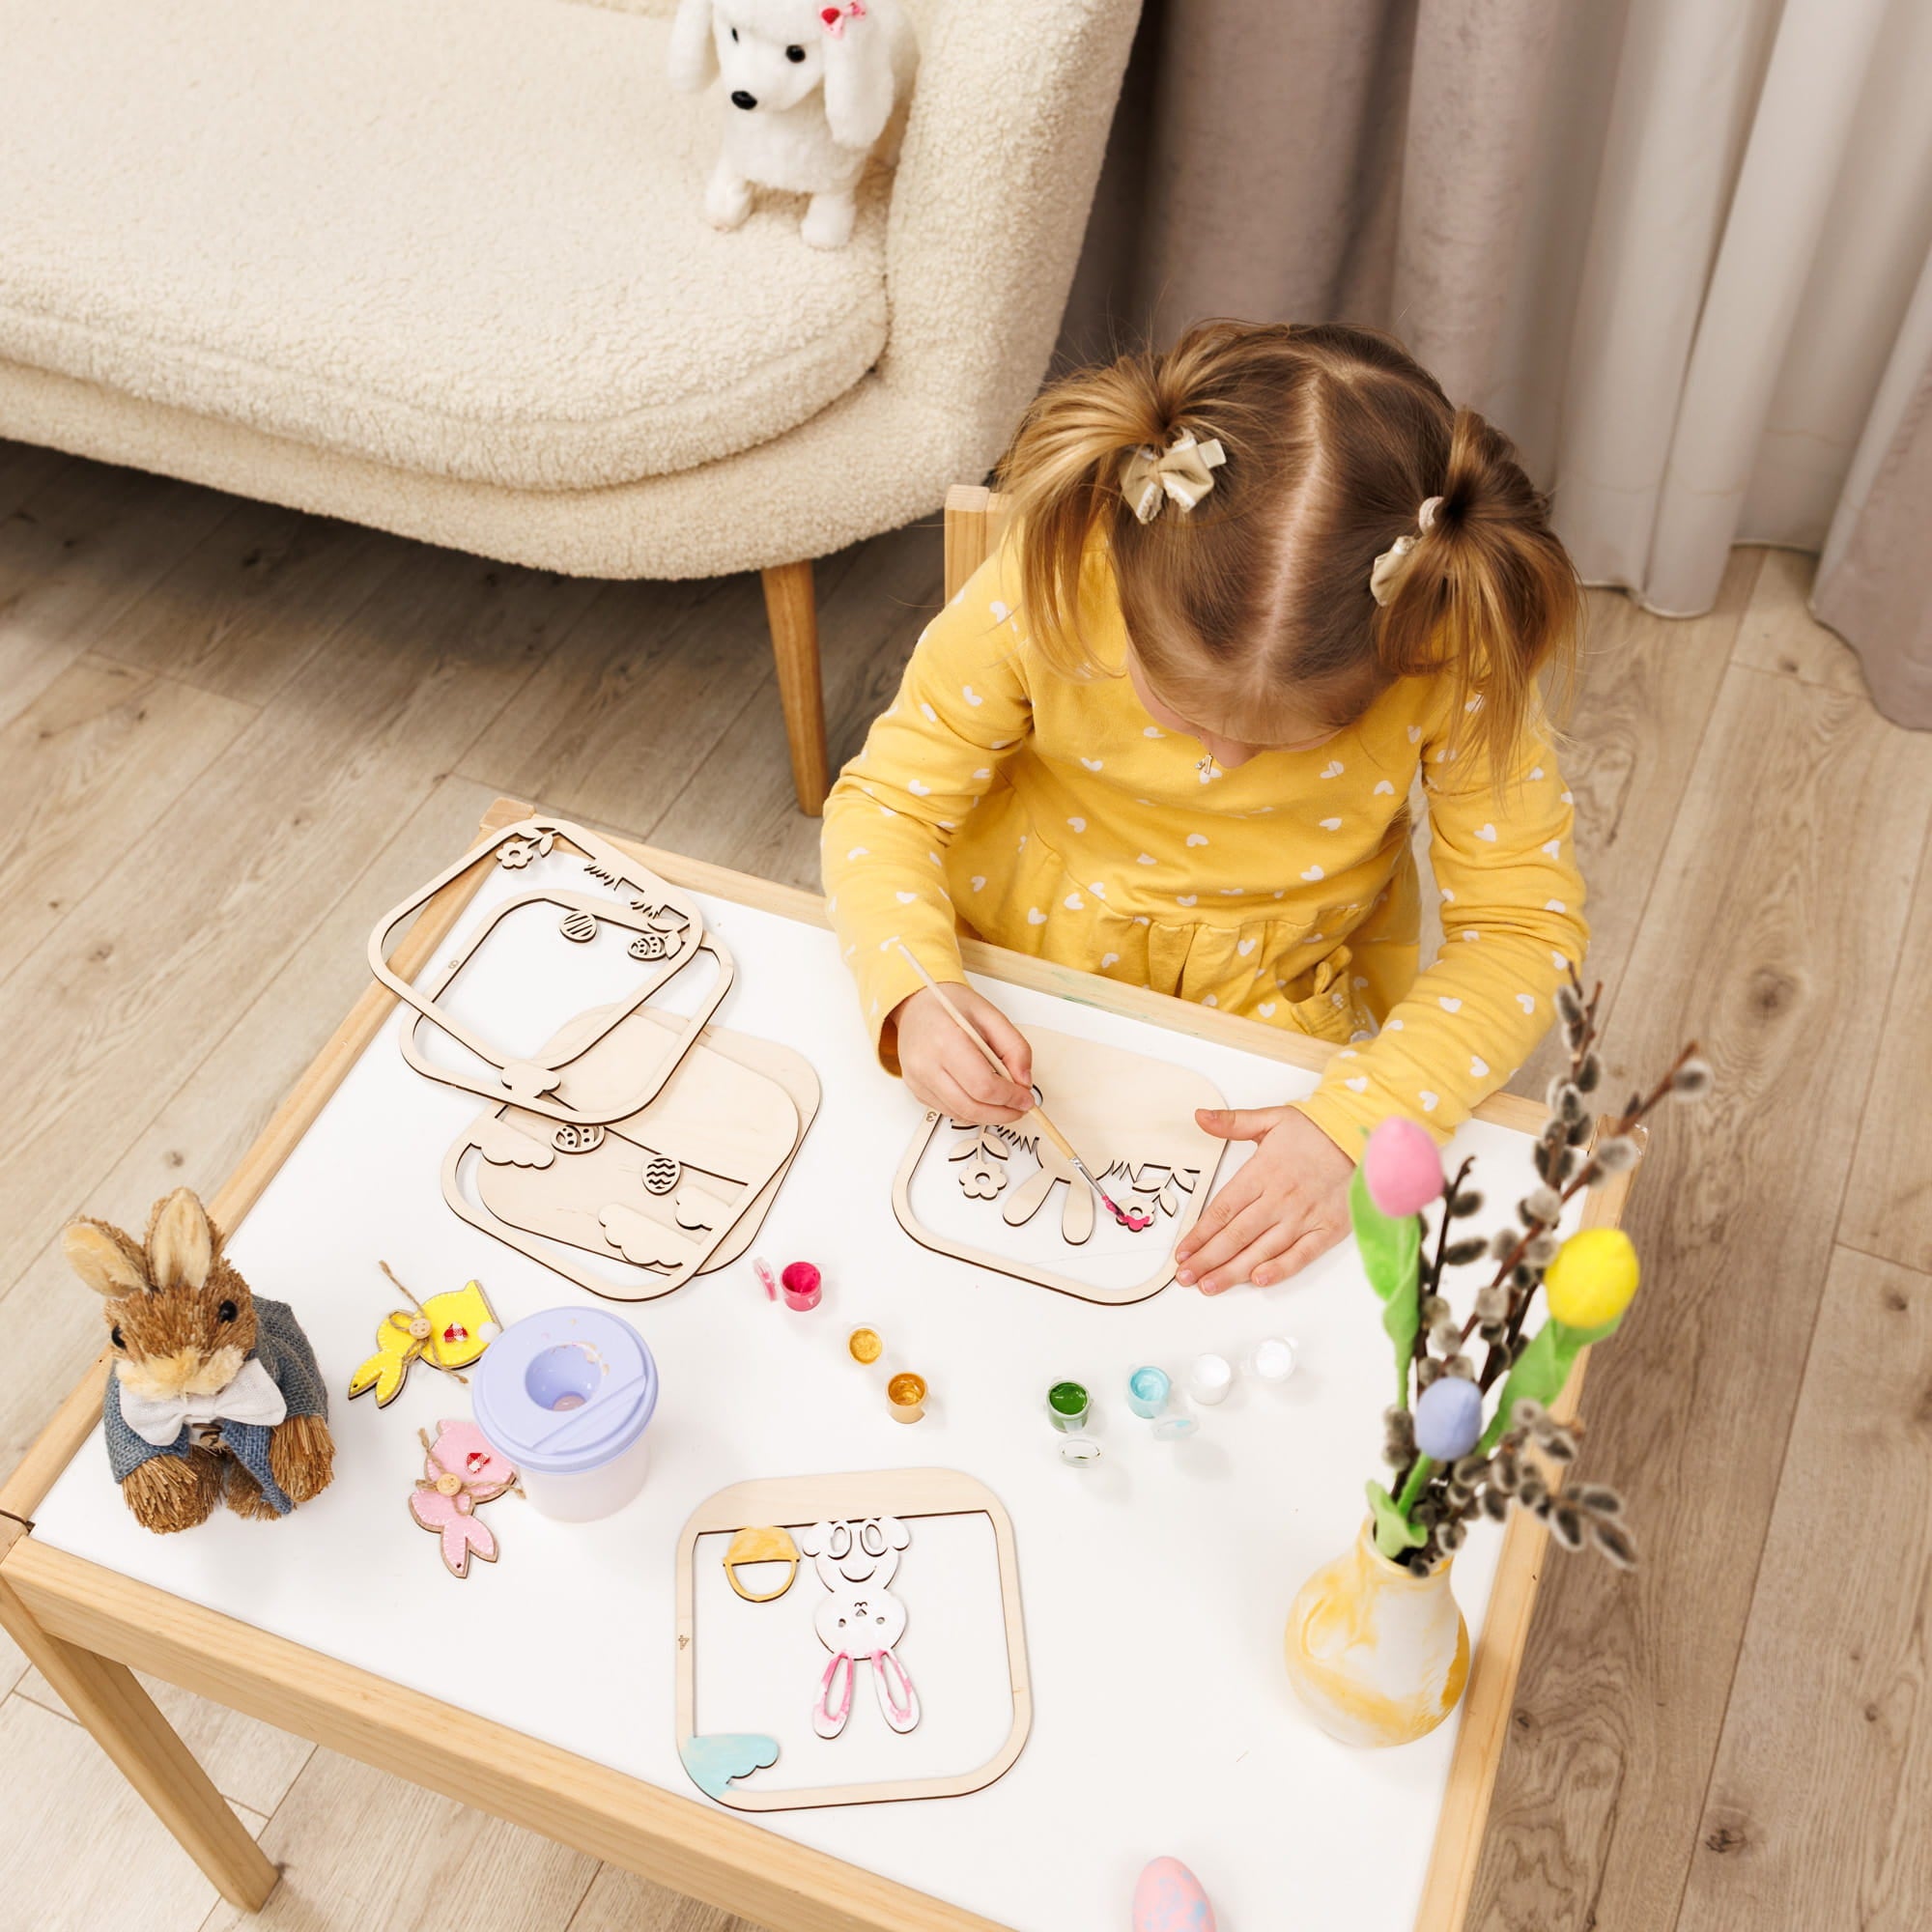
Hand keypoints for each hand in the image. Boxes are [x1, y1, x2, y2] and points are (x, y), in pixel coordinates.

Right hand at [890, 985, 1034, 1125]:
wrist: (915, 1006)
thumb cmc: (948, 1005)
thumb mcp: (990, 1014)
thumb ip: (1014, 1047)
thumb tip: (1023, 1081)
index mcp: (945, 1040)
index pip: (983, 1085)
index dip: (1010, 1097)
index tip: (1026, 1098)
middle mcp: (925, 1064)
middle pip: (971, 1107)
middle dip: (1003, 1113)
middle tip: (1020, 1107)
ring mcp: (918, 1080)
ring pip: (961, 1115)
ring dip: (989, 1116)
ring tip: (1006, 1104)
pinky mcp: (916, 1090)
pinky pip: (949, 1111)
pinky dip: (972, 1111)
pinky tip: (983, 1099)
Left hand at [1175, 1106, 1353, 1292]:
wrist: (1362, 1137)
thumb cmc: (1316, 1132)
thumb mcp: (1271, 1118)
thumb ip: (1232, 1122)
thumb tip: (1200, 1116)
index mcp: (1262, 1173)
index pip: (1222, 1210)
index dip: (1199, 1234)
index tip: (1182, 1252)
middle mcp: (1279, 1198)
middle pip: (1236, 1235)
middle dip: (1207, 1259)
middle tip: (1186, 1278)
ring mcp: (1303, 1216)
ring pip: (1262, 1250)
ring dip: (1234, 1271)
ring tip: (1210, 1286)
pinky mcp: (1327, 1229)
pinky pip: (1300, 1255)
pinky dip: (1279, 1270)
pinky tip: (1258, 1281)